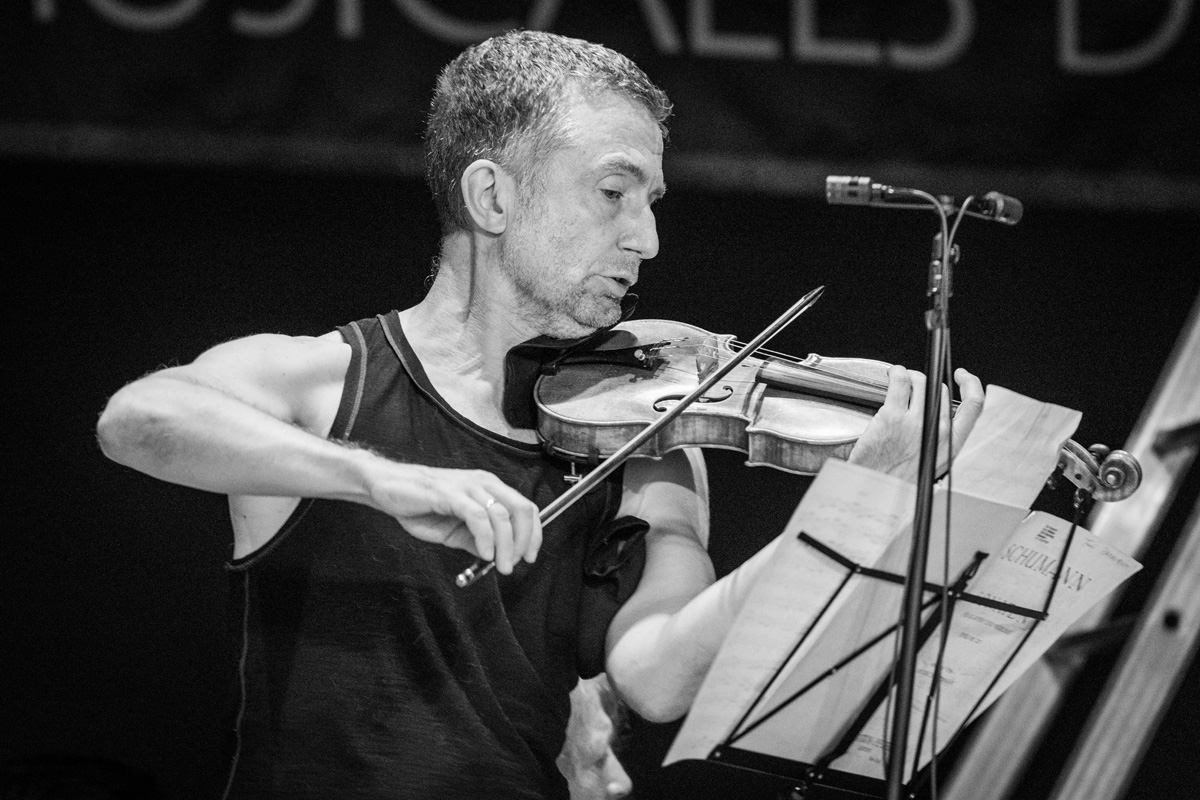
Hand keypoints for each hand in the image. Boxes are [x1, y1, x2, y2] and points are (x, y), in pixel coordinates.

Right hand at [362, 460, 541, 573]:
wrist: (388, 488)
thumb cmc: (420, 505)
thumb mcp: (455, 529)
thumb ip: (476, 539)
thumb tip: (496, 557)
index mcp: (488, 488)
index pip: (524, 507)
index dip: (533, 534)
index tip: (529, 557)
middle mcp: (483, 483)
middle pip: (520, 509)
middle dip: (524, 541)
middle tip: (515, 564)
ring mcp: (467, 486)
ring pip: (501, 515)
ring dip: (506, 545)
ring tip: (501, 565)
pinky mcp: (450, 493)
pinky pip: (477, 516)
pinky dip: (486, 538)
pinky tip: (483, 553)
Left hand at [847, 365, 983, 481]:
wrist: (876, 488)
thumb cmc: (900, 479)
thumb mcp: (933, 464)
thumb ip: (941, 440)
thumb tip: (941, 418)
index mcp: (951, 444)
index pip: (974, 406)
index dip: (971, 384)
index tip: (962, 376)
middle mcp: (938, 431)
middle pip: (941, 391)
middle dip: (928, 383)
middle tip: (915, 384)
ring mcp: (916, 422)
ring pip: (921, 382)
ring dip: (911, 375)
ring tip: (901, 378)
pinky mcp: (893, 416)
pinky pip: (900, 382)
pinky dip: (897, 372)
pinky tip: (892, 374)